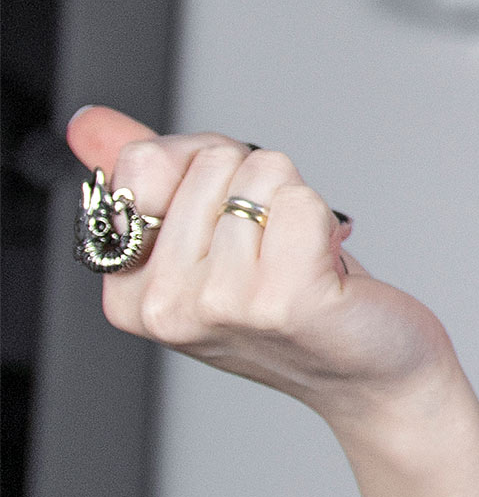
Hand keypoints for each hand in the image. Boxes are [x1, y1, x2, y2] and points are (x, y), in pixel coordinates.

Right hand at [66, 105, 454, 430]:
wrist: (372, 374)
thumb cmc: (296, 303)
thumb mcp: (208, 240)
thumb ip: (148, 178)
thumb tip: (88, 122)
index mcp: (129, 289)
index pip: (142, 162)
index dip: (204, 167)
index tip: (231, 216)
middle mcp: (165, 305)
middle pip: (210, 161)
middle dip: (257, 187)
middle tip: (277, 247)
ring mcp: (221, 305)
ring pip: (261, 174)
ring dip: (295, 206)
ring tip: (301, 261)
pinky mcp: (283, 301)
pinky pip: (301, 199)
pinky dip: (325, 219)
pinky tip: (325, 268)